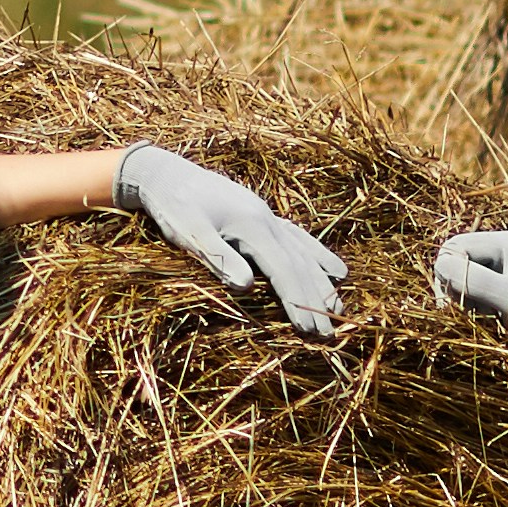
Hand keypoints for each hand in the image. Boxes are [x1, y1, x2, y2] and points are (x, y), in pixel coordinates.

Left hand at [113, 145, 344, 331]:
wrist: (167, 173)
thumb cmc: (174, 204)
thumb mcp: (188, 232)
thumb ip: (218, 256)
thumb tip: (246, 286)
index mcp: (252, 226)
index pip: (283, 270)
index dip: (298, 301)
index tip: (310, 329)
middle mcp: (268, 220)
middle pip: (299, 264)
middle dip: (316, 299)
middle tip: (330, 333)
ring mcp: (268, 216)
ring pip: (304, 252)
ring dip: (322, 281)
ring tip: (340, 307)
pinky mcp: (262, 215)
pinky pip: (299, 238)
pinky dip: (317, 254)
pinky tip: (333, 267)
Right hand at [428, 226, 507, 382]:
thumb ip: (472, 280)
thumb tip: (440, 265)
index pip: (456, 246)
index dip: (447, 275)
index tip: (453, 307)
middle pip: (460, 258)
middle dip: (456, 286)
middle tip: (469, 315)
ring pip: (468, 273)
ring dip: (468, 297)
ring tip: (487, 318)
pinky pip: (482, 286)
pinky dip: (479, 303)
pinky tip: (493, 319)